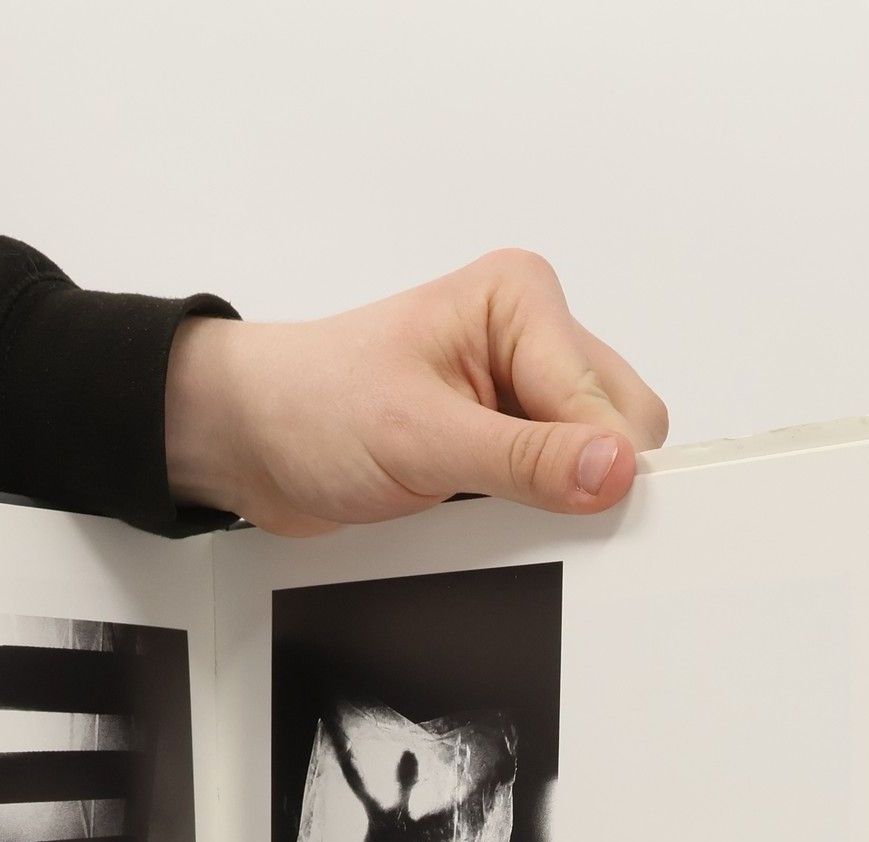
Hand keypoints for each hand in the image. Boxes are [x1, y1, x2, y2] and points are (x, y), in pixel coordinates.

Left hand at [164, 250, 666, 533]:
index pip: (610, 401)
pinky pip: (550, 487)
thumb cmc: (312, 410)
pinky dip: (527, 514)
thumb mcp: (422, 440)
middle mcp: (529, 337)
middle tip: (506, 507)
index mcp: (521, 301)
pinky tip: (475, 513)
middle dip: (578, 481)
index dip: (597, 466)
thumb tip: (613, 470)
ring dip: (550, 502)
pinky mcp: (499, 438)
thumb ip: (526, 460)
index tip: (572, 511)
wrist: (249, 442)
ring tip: (474, 502)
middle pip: (619, 430)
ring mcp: (516, 391)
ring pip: (590, 464)